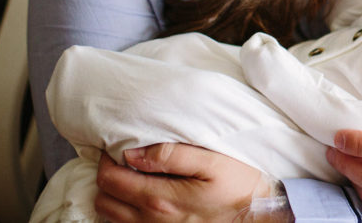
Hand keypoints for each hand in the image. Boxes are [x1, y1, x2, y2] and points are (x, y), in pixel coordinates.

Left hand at [95, 143, 267, 221]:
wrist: (257, 215)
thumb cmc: (238, 185)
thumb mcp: (212, 161)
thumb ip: (172, 155)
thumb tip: (134, 153)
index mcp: (161, 198)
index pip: (111, 179)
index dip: (107, 159)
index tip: (118, 146)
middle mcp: (152, 219)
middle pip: (104, 199)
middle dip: (106, 176)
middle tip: (120, 159)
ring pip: (110, 215)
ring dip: (112, 194)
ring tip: (128, 175)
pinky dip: (122, 210)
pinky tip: (138, 195)